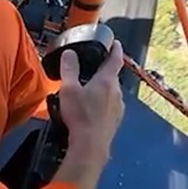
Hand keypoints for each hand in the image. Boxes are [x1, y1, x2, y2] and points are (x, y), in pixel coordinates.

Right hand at [56, 40, 125, 161]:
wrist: (90, 145)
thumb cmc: (80, 116)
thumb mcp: (69, 89)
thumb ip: (69, 69)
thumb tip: (70, 54)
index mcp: (107, 81)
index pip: (115, 59)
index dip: (115, 49)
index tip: (115, 43)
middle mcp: (116, 93)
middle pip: (112, 77)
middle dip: (103, 72)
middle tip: (92, 68)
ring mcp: (118, 108)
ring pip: (111, 92)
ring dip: (102, 89)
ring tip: (87, 91)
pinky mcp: (115, 121)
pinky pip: (110, 106)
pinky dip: (102, 103)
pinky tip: (90, 109)